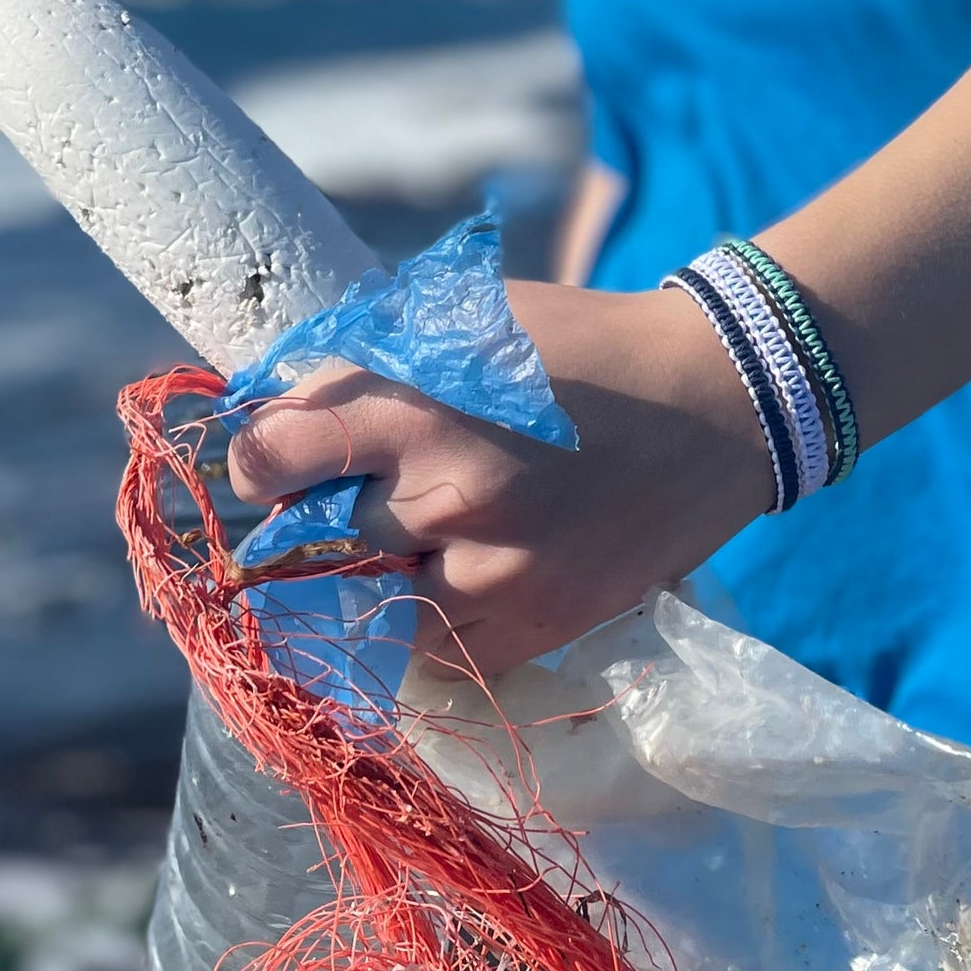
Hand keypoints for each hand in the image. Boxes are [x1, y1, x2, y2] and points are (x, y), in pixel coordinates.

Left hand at [226, 279, 773, 676]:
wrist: (716, 404)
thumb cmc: (582, 346)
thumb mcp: (470, 315)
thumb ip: (370, 356)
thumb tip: (275, 404)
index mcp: (426, 408)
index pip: (277, 456)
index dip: (255, 458)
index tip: (264, 460)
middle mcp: (453, 499)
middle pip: (312, 542)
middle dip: (308, 522)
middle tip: (324, 502)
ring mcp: (497, 576)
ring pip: (366, 610)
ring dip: (363, 580)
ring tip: (389, 540)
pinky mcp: (536, 627)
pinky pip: (435, 655)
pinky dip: (422, 621)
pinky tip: (443, 575)